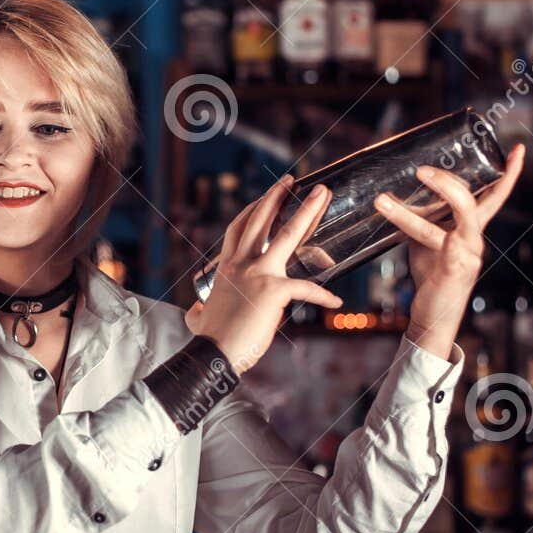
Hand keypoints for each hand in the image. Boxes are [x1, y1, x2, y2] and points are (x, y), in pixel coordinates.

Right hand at [185, 173, 342, 374]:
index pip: (239, 228)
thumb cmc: (209, 340)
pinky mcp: (273, 291)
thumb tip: (196, 312)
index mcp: (226, 267)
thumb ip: (199, 309)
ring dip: (306, 211)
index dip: (253, 209)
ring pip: (286, 235)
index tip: (266, 197)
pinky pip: (306, 288)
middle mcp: (241, 263)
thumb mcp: (198, 317)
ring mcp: (257, 274)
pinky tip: (336, 301)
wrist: (214, 354)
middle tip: (293, 179)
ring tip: (322, 194)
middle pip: (261, 219)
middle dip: (278, 196)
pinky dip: (323, 296)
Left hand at [372, 144, 525, 360]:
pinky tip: (388, 212)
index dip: (508, 174)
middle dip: (449, 181)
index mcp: (473, 230)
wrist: (432, 317)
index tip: (518, 150)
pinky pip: (431, 236)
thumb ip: (425, 218)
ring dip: (416, 204)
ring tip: (384, 197)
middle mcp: (475, 239)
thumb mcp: (427, 241)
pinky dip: (407, 221)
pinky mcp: (454, 265)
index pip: (495, 197)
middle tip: (420, 169)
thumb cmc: (432, 276)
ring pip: (454, 215)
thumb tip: (399, 193)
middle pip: (473, 200)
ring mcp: (468, 252)